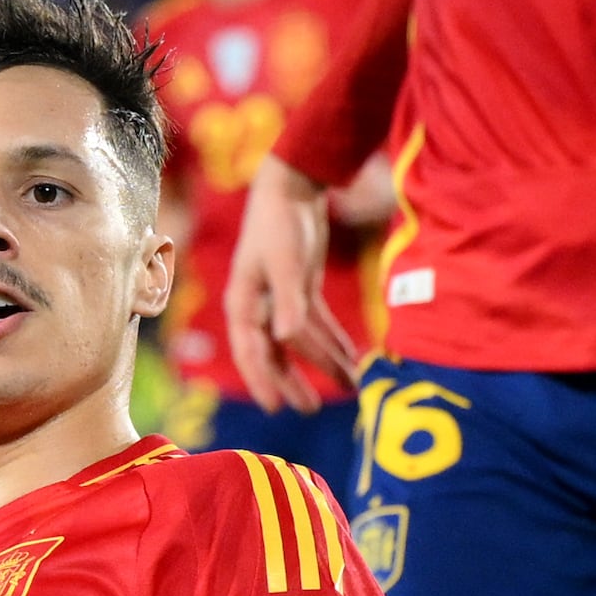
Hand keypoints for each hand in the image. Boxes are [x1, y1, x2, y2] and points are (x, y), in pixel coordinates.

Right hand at [223, 162, 350, 413]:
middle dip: (294, 381)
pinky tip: (352, 358)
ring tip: (349, 386)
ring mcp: (279, 299)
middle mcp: (258, 306)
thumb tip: (286, 339)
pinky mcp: (300, 289)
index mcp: (243, 303)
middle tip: (312, 409)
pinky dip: (333, 340)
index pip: (251, 351)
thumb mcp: (284, 261)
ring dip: (323, 362)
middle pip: (275, 353)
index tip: (277, 408)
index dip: (263, 380)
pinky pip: (316, 324)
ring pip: (300, 342)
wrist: (290, 186)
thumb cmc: (280, 222)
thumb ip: (288, 301)